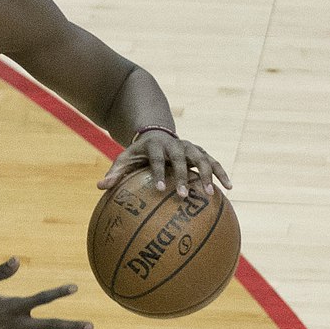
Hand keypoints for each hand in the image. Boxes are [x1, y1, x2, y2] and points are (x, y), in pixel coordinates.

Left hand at [98, 131, 231, 198]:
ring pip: (202, 159)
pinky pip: (214, 163)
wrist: (156, 133)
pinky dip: (222, 174)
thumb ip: (115, 172)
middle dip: (183, 177)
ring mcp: (190, 148)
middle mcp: (175, 145)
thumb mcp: (124, 159)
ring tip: (209, 194)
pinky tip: (229, 189)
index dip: (159, 173)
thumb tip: (100, 187)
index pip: (157, 159)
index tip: (160, 189)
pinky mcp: (201, 152)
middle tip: (183, 196)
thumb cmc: (139, 153)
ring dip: (207, 175)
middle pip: (181, 159)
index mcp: (156, 146)